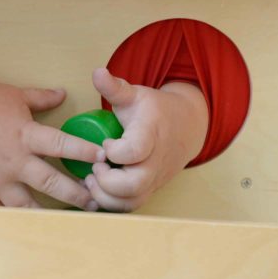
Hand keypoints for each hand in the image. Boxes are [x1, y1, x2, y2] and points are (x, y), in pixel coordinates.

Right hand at [0, 60, 101, 209]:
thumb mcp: (11, 94)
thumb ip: (40, 97)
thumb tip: (63, 93)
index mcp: (24, 134)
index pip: (61, 144)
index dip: (84, 151)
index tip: (104, 159)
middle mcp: (13, 160)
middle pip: (50, 182)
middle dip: (76, 194)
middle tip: (97, 202)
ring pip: (26, 204)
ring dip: (49, 214)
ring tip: (68, 221)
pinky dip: (11, 221)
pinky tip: (28, 231)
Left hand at [84, 67, 209, 211]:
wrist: (185, 126)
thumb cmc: (153, 110)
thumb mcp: (135, 94)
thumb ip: (115, 87)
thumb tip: (97, 72)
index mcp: (151, 133)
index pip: (135, 151)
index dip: (114, 151)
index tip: (105, 144)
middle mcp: (156, 160)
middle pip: (134, 184)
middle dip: (107, 181)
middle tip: (94, 169)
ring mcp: (155, 178)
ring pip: (132, 201)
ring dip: (106, 197)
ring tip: (92, 180)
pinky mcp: (151, 189)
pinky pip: (132, 206)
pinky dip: (112, 203)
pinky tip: (98, 189)